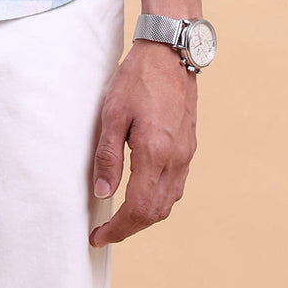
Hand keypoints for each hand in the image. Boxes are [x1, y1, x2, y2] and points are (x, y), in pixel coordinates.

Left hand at [88, 39, 197, 246]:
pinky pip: (176, 186)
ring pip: (168, 202)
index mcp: (155, 153)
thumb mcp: (112, 112)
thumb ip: (108, 156)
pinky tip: (142, 193)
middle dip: (129, 228)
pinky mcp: (189, 146)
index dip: (117, 229)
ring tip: (120, 217)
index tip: (97, 237)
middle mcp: (176, 159)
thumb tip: (102, 193)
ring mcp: (186, 154)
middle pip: (155, 213)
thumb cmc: (138, 77)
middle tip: (105, 231)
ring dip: (145, 216)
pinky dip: (158, 199)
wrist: (171, 51)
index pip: (137, 209)